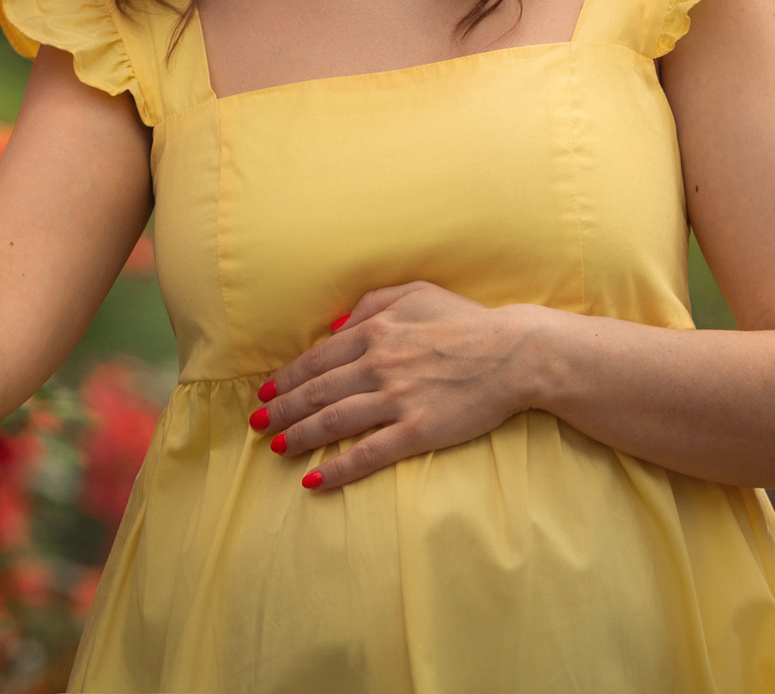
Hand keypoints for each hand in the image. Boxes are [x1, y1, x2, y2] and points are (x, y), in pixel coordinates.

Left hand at [257, 281, 543, 490]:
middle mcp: (376, 365)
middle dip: (281, 411)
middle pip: (315, 393)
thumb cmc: (467, 320)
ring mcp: (395, 399)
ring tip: (277, 449)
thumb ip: (370, 305)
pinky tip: (314, 480)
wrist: (515, 352)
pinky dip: (337, 469)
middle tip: (258, 425)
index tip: (266, 393)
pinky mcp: (417, 430)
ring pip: (332, 422)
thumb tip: (334, 327)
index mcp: (374, 332)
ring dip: (299, 437)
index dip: (287, 379)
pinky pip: (368, 453)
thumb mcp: (415, 293)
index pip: (316, 360)